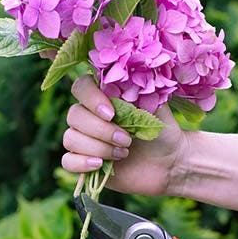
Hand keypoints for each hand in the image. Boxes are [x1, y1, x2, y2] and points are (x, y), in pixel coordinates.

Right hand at [61, 75, 188, 195]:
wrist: (170, 164)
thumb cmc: (162, 132)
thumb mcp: (155, 107)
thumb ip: (137, 89)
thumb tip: (125, 75)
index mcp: (103, 98)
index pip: (81, 87)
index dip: (91, 98)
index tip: (112, 113)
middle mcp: (90, 117)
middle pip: (73, 115)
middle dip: (101, 129)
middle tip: (127, 139)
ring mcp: (84, 141)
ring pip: (70, 139)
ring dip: (98, 147)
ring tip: (123, 153)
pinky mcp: (84, 163)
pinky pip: (67, 161)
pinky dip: (81, 163)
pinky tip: (100, 164)